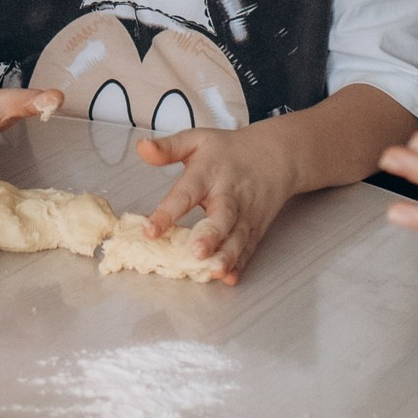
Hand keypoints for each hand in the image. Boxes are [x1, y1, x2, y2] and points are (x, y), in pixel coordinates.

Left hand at [135, 127, 298, 282]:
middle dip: (211, 235)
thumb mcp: (197, 140)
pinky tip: (231, 277)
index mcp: (209, 173)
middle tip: (197, 252)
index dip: (168, 212)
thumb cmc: (230, 151)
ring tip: (215, 271)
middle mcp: (229, 196)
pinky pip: (248, 248)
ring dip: (227, 256)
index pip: (186, 193)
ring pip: (238, 238)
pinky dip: (241, 264)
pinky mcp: (255, 228)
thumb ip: (168, 148)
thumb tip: (142, 148)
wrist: (276, 155)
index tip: (150, 230)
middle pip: (222, 217)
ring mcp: (245, 214)